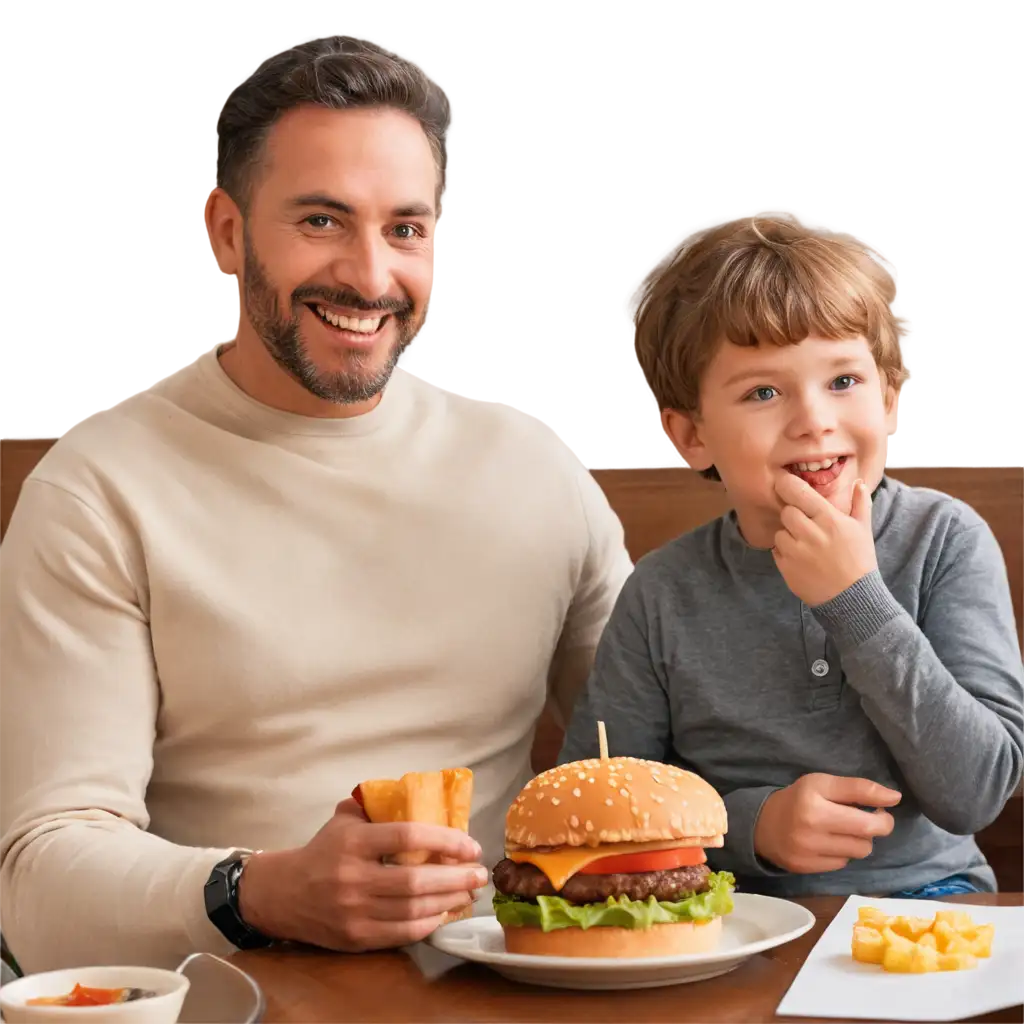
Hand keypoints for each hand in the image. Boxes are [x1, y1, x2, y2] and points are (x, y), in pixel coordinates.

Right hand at [237, 798, 488, 951]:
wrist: (283, 894)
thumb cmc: (323, 851)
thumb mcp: (344, 820)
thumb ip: (376, 806)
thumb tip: (420, 793)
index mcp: (354, 842)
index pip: (407, 836)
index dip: (444, 840)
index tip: (471, 845)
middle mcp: (354, 877)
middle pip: (415, 880)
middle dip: (456, 877)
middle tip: (480, 873)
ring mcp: (354, 911)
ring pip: (413, 909)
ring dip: (449, 901)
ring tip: (470, 892)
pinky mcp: (356, 937)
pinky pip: (402, 933)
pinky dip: (428, 923)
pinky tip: (445, 912)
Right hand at [754, 773, 901, 873]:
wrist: (762, 825)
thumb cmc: (798, 799)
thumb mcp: (822, 783)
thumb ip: (858, 788)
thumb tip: (895, 797)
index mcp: (815, 801)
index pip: (864, 810)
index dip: (883, 810)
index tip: (885, 806)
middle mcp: (811, 827)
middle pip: (867, 834)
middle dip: (877, 826)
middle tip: (871, 819)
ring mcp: (808, 851)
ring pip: (859, 851)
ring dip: (860, 840)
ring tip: (846, 830)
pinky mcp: (807, 868)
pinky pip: (844, 863)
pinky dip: (844, 852)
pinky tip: (831, 843)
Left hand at [771, 473, 876, 605]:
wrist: (852, 597)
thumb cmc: (859, 560)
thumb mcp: (863, 529)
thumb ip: (860, 503)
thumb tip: (858, 482)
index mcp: (829, 519)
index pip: (798, 492)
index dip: (786, 485)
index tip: (783, 483)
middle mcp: (810, 533)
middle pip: (786, 512)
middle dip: (792, 516)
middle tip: (804, 525)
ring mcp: (796, 552)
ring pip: (779, 532)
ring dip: (788, 536)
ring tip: (805, 546)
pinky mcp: (786, 568)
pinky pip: (776, 551)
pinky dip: (784, 553)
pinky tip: (801, 559)